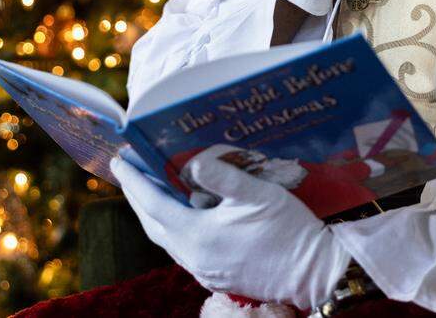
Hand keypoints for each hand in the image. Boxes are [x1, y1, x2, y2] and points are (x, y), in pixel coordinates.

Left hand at [111, 154, 349, 308]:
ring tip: (152, 188)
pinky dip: (173, 227)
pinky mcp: (217, 275)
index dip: (134, 180)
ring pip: (166, 238)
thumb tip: (190, 162)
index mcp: (197, 235)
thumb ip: (220, 175)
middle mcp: (194, 256)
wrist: (315, 272)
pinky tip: (184, 214)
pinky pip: (183, 248)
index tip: (120, 160)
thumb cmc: (288, 230)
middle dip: (138, 195)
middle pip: (153, 223)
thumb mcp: (255, 193)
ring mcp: (205, 269)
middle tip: (130, 170)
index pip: (152, 204)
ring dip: (154, 212)